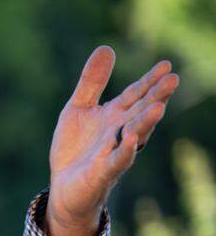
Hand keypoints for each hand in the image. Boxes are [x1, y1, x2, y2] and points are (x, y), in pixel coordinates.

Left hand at [47, 46, 178, 235]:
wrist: (63, 188)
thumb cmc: (75, 149)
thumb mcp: (78, 109)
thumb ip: (92, 82)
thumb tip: (106, 47)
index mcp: (115, 116)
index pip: (136, 95)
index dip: (149, 81)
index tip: (166, 65)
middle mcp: (119, 133)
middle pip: (140, 112)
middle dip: (155, 98)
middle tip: (173, 80)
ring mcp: (113, 152)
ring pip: (134, 135)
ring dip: (146, 122)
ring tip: (159, 107)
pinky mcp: (102, 172)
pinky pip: (117, 160)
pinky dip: (125, 150)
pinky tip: (130, 139)